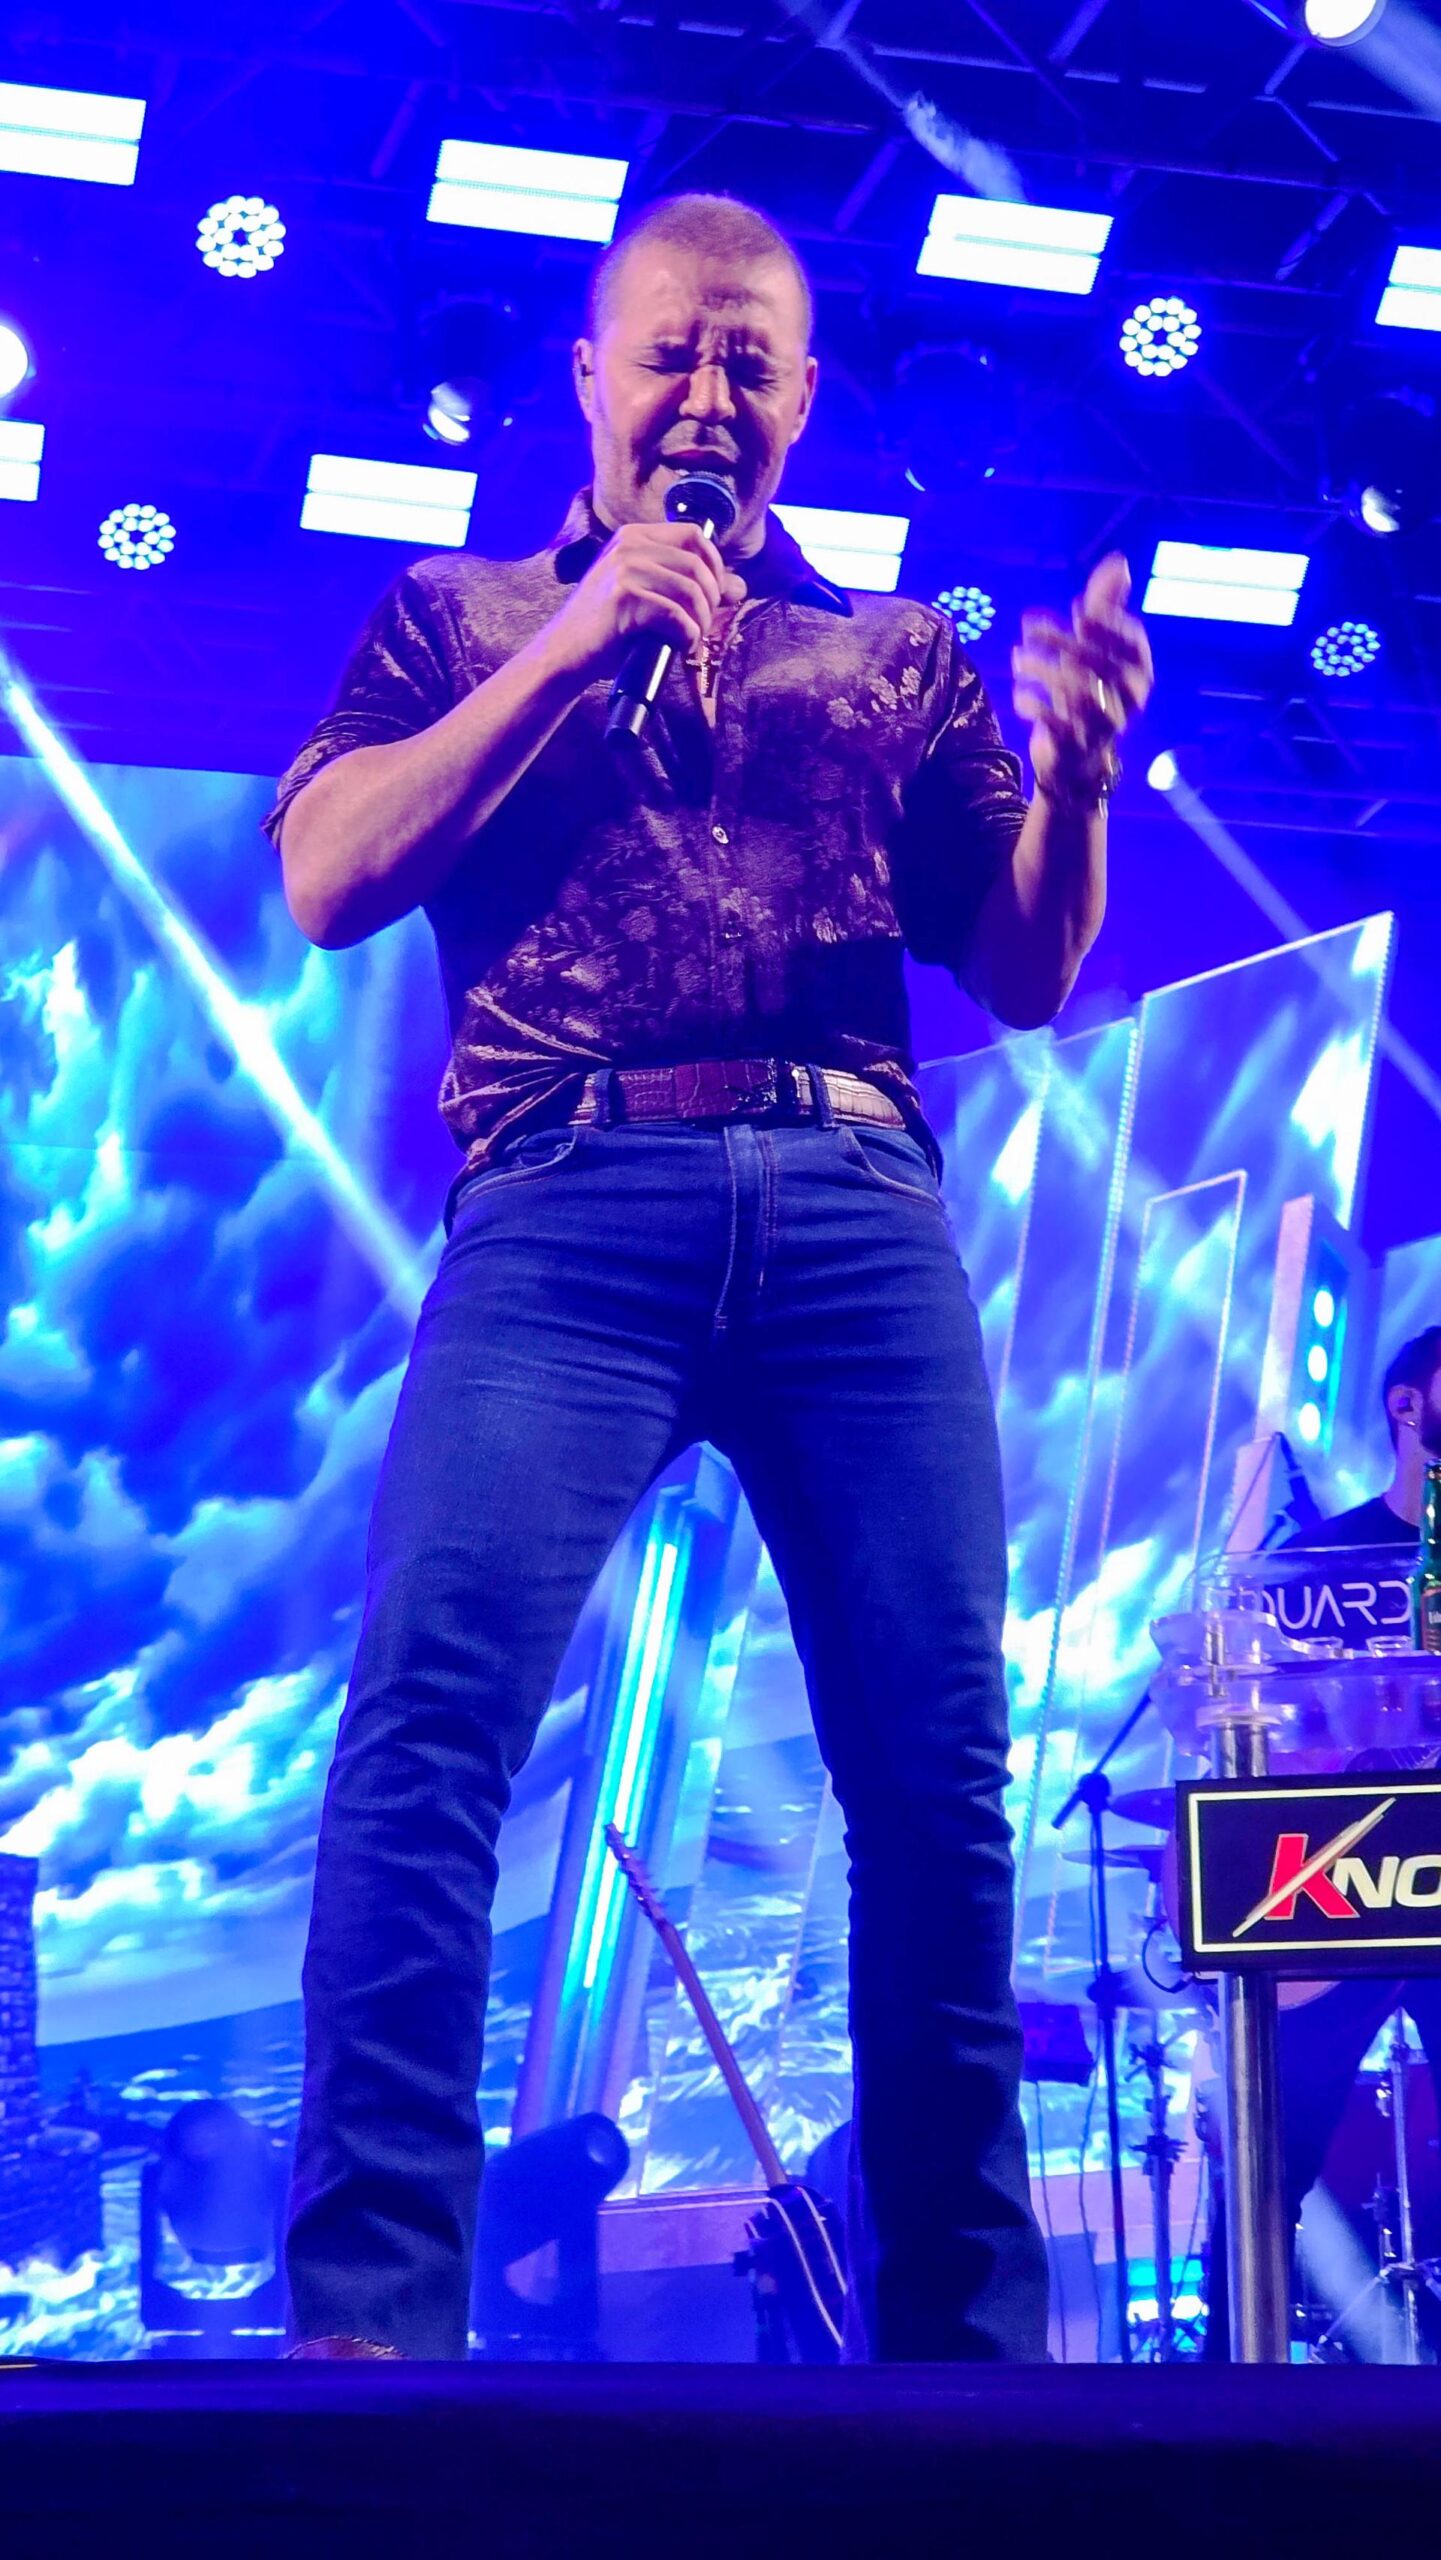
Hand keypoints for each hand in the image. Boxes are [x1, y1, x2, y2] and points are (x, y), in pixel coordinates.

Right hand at [545, 521, 746, 683]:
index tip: (714, 595)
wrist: (564, 655)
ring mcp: (624, 569)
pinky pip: (677, 615)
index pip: (693, 535)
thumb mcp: (648, 598)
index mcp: (633, 537)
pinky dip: (687, 635)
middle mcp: (628, 545)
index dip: (715, 565)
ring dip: (700, 621)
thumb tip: (740, 587)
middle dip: (711, 600)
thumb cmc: (607, 630)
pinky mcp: (623, 597)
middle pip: (697, 564)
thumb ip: (687, 586)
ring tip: (690, 639)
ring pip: (691, 590)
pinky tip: (680, 646)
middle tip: (701, 626)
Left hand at [1011, 553, 1152, 802]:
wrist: (1075, 756)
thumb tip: (1119, 561)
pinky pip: (1054, 721)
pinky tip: (1019, 695)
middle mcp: (1129, 699)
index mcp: (1139, 672)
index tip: (1078, 614)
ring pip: (1074, 690)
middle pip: (1096, 662)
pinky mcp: (1078, 745)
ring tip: (1018, 660)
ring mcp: (1105, 724)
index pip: (1131, 643)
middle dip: (1059, 640)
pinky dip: (1032, 704)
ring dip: (1039, 669)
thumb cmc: (1086, 689)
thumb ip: (1106, 604)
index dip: (1106, 625)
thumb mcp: (1095, 646)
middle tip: (1028, 628)